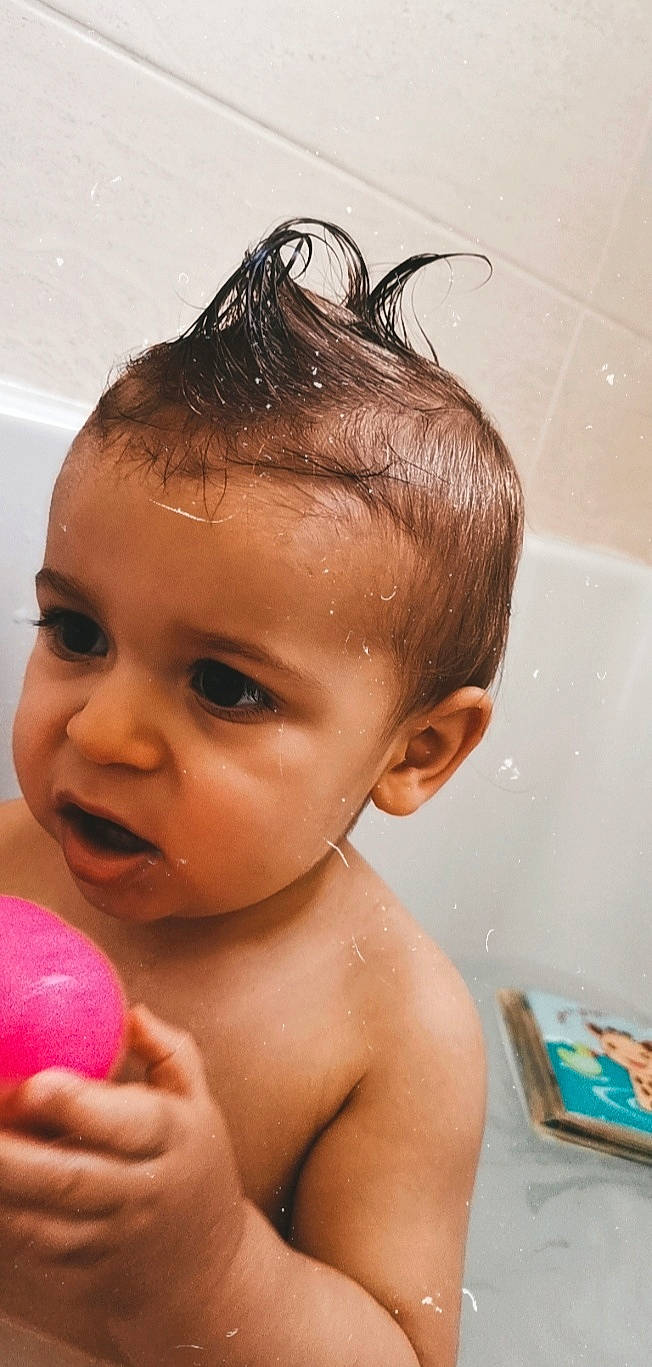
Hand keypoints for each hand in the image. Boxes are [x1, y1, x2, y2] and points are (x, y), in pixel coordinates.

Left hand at [0, 1006, 245, 1324]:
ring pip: (38, 1224)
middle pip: (68, 1180)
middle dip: (11, 1155)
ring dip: (0, 1192)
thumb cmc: (192, 1165)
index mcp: (173, 1141)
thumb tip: (133, 1013)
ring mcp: (106, 1240)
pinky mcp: (78, 1274)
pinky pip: (26, 1251)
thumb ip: (169, 1052)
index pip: (128, 1123)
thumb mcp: (198, 1105)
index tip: (32, 1082)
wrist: (205, 1273)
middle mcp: (140, 1193)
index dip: (77, 1104)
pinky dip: (0, 1220)